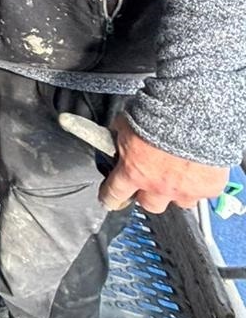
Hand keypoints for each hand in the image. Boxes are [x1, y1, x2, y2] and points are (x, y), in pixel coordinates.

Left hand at [98, 115, 228, 212]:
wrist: (192, 114)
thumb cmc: (158, 115)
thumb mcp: (127, 123)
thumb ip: (121, 135)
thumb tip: (117, 133)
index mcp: (133, 172)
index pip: (114, 193)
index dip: (110, 198)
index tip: (109, 201)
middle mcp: (157, 186)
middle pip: (149, 204)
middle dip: (148, 194)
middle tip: (152, 180)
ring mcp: (184, 190)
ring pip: (179, 202)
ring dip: (177, 191)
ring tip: (181, 173)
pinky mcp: (208, 187)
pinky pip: (205, 191)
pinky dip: (203, 181)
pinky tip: (203, 168)